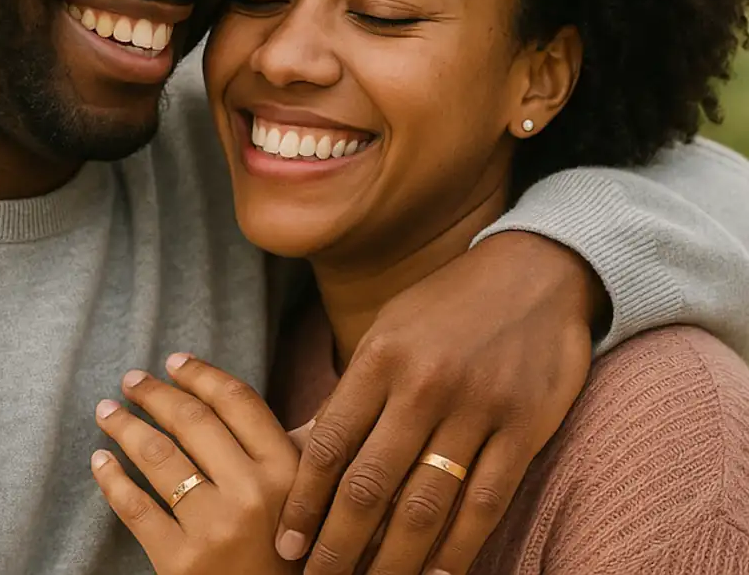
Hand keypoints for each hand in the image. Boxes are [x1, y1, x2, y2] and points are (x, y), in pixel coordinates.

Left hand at [92, 355, 300, 574]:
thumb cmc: (294, 560)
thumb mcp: (308, 502)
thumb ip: (297, 454)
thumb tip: (292, 406)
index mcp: (287, 469)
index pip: (237, 401)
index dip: (202, 374)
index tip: (175, 361)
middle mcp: (252, 492)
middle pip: (192, 421)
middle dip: (155, 393)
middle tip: (130, 379)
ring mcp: (215, 528)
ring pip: (159, 457)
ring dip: (125, 427)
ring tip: (106, 413)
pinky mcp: (182, 564)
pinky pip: (137, 508)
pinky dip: (112, 480)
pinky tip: (100, 462)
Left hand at [276, 230, 602, 574]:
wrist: (533, 274)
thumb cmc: (447, 305)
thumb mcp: (389, 329)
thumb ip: (356, 390)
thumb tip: (310, 449)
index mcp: (380, 357)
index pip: (330, 443)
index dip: (305, 501)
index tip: (286, 543)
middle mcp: (422, 384)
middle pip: (371, 485)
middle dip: (339, 545)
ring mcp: (475, 408)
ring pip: (426, 505)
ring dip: (393, 560)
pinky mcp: (523, 428)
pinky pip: (485, 502)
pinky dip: (459, 549)